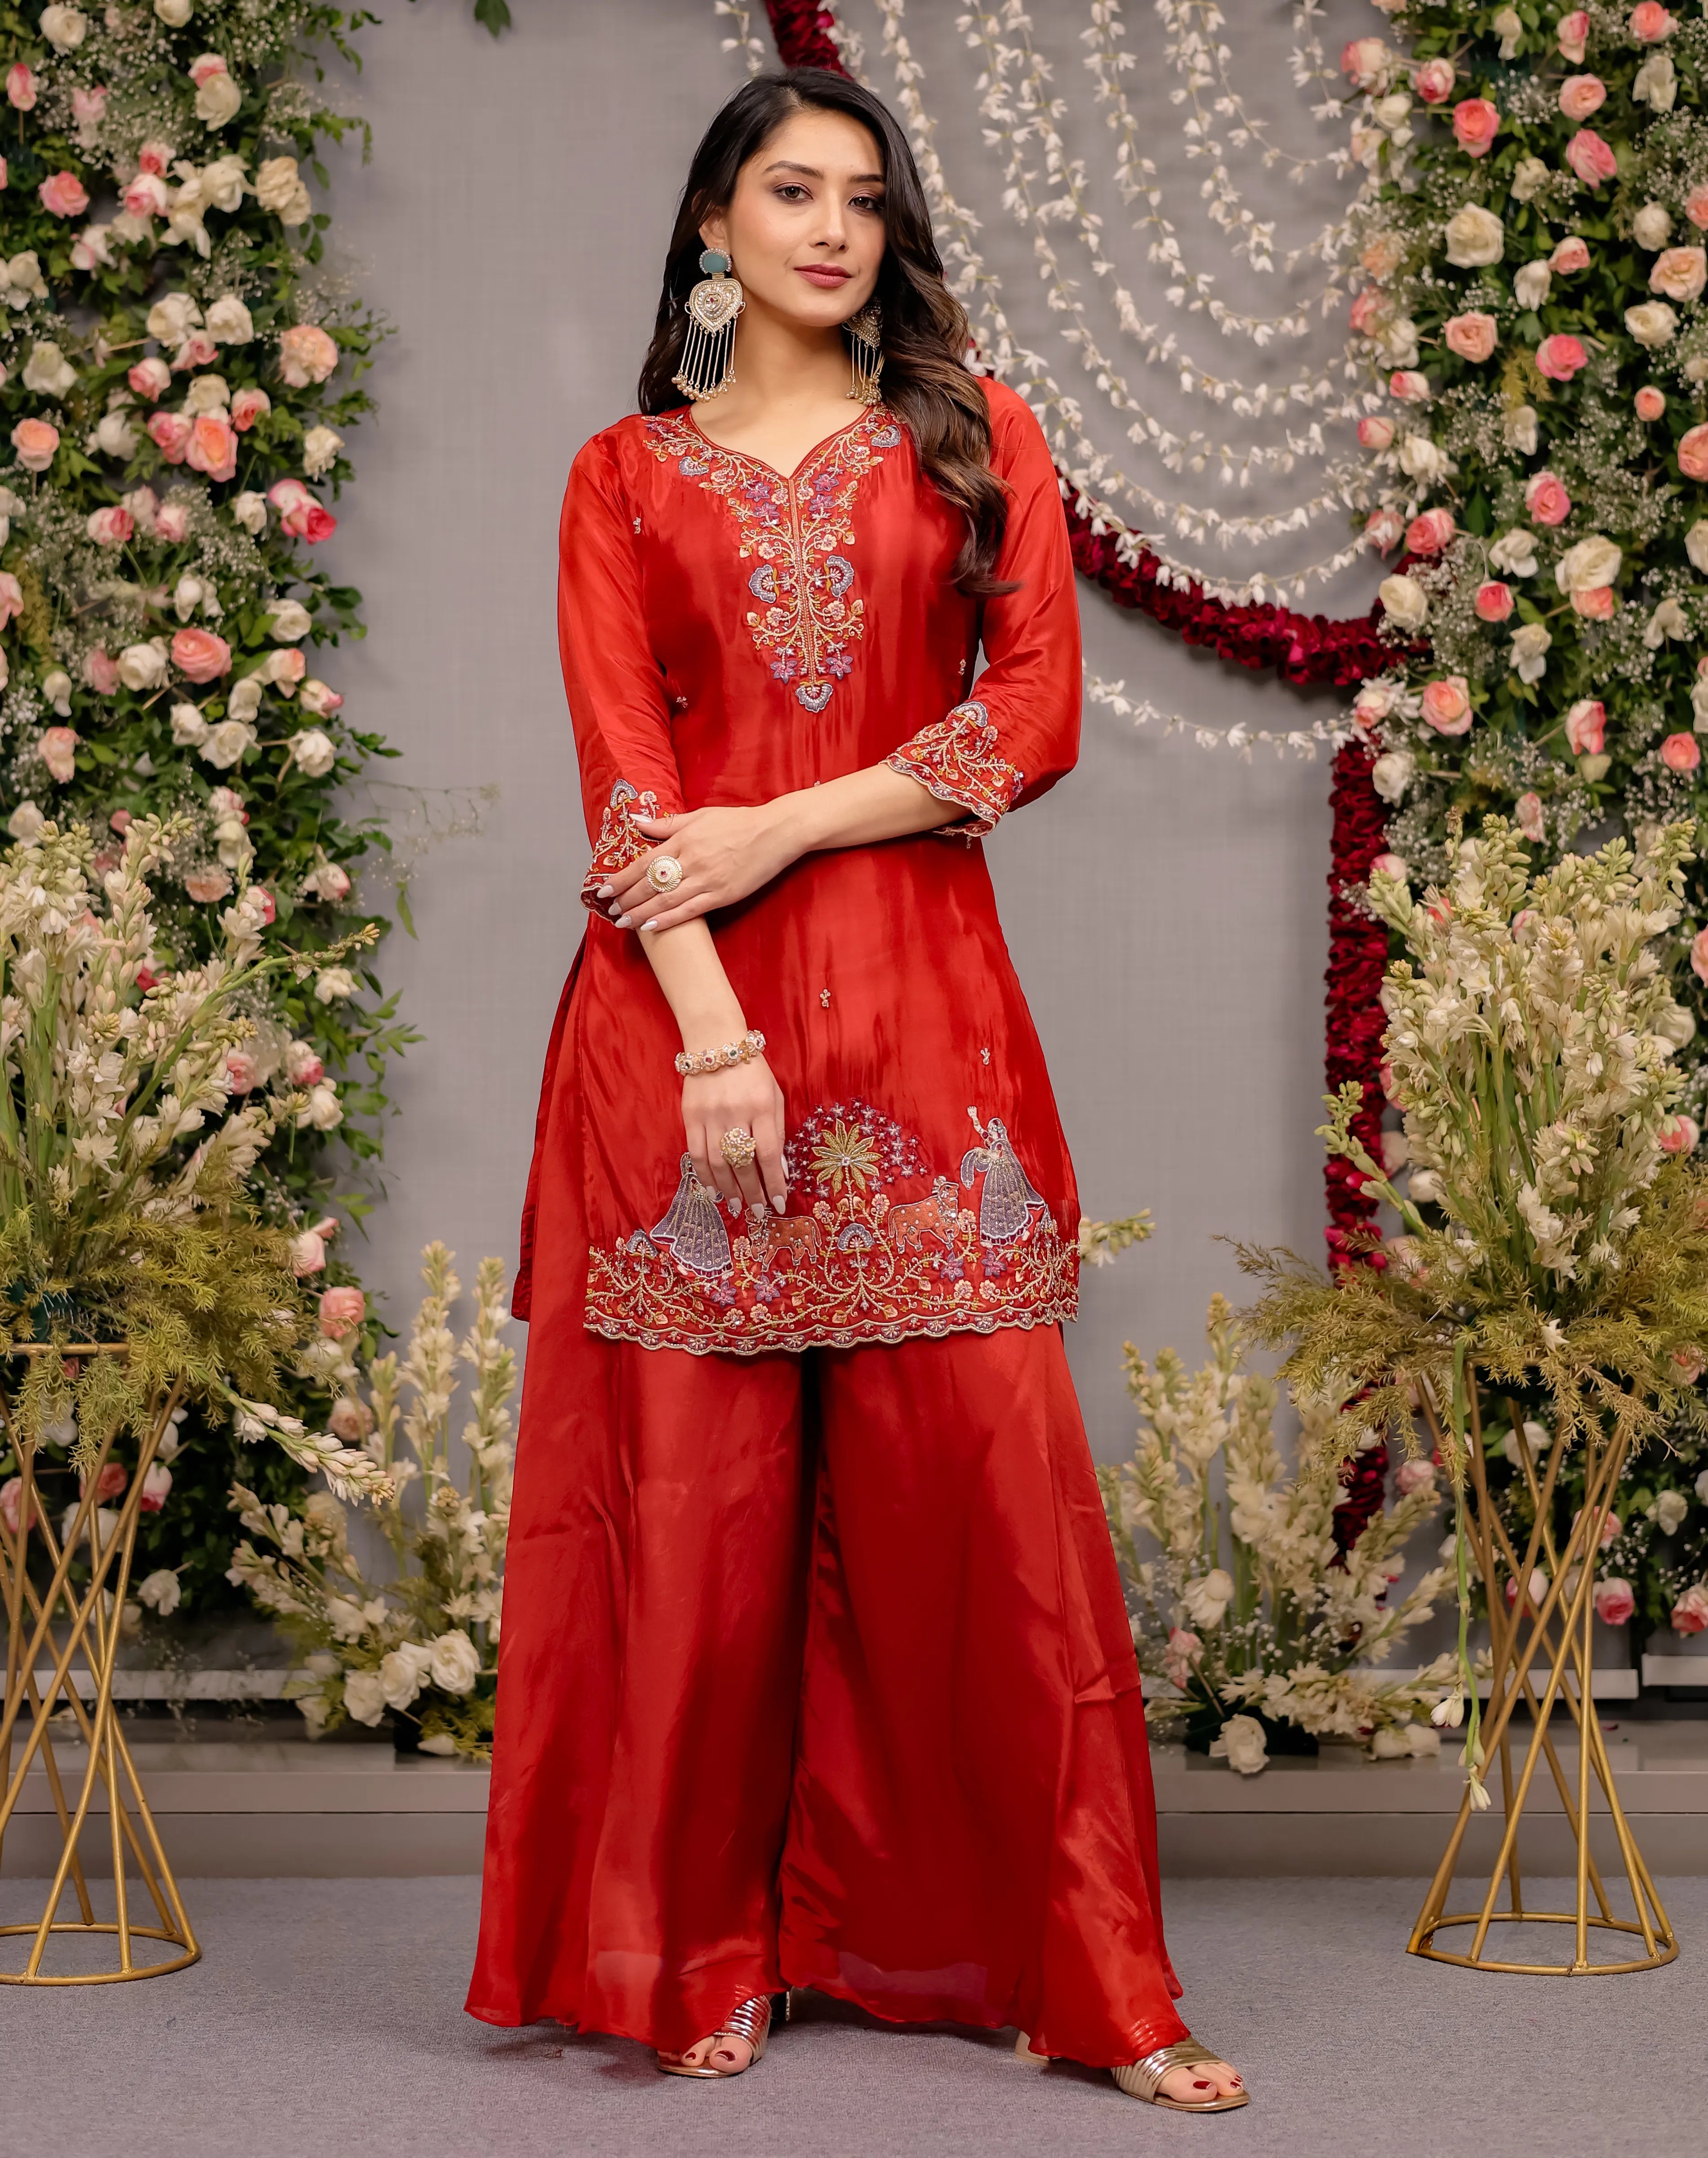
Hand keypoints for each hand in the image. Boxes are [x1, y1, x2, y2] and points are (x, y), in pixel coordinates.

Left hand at [599, 804, 802, 931]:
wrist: (775, 832)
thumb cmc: (738, 822)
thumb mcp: (700, 816)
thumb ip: (667, 823)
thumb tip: (636, 821)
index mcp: (683, 840)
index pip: (642, 862)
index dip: (620, 878)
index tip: (603, 890)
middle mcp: (690, 860)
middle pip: (649, 884)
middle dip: (626, 899)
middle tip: (609, 910)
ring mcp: (706, 880)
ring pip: (665, 900)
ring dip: (640, 913)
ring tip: (623, 923)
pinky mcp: (721, 895)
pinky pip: (689, 911)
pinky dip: (667, 920)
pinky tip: (651, 927)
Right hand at [681, 1055, 787, 1215]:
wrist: (716, 1041)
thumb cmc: (753, 1071)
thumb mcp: (775, 1095)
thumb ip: (778, 1131)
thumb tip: (780, 1169)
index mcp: (762, 1107)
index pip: (769, 1153)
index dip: (774, 1182)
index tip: (779, 1203)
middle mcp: (735, 1113)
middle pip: (744, 1162)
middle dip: (753, 1192)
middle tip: (758, 1211)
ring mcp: (710, 1116)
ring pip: (718, 1163)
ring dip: (729, 1189)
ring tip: (737, 1205)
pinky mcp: (690, 1117)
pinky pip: (696, 1154)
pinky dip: (705, 1176)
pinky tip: (714, 1191)